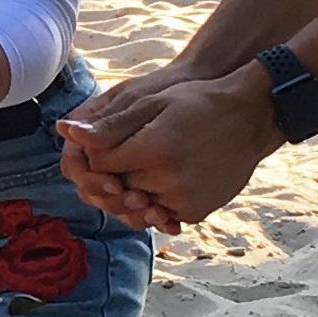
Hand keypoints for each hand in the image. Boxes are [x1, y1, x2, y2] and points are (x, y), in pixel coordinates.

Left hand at [56, 61, 282, 232]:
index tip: (112, 142)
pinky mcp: (196, 211)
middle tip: (135, 154)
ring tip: (151, 167)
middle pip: (118, 188)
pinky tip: (166, 180)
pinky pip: (163, 214)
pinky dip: (158, 202)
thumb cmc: (198, 102)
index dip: (100, 155)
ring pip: (138, 205)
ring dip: (136, 191)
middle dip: (116, 175)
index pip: (102, 165)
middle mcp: (168, 179)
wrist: (251, 116)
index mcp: (153, 149)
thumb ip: (110, 124)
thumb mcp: (153, 103)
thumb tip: (65, 131)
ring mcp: (184, 199)